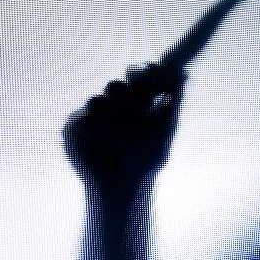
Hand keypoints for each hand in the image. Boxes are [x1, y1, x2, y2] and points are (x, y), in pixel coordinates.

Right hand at [63, 62, 185, 193]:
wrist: (122, 188)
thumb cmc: (147, 162)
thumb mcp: (165, 130)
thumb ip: (172, 102)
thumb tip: (184, 75)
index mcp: (136, 108)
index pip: (138, 82)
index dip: (145, 75)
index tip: (152, 71)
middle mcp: (114, 111)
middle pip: (117, 86)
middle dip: (125, 88)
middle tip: (135, 92)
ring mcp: (94, 119)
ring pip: (98, 100)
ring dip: (109, 107)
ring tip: (121, 126)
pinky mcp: (75, 130)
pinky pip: (82, 118)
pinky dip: (92, 125)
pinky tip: (103, 140)